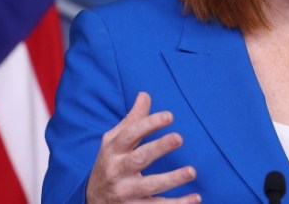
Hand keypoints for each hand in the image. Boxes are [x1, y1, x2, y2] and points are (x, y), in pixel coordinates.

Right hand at [86, 92, 200, 202]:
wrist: (92, 201)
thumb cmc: (109, 164)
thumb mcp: (114, 141)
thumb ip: (132, 120)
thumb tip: (145, 94)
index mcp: (113, 150)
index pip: (130, 134)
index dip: (148, 124)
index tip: (169, 116)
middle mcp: (117, 171)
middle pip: (139, 159)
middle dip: (158, 148)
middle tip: (179, 138)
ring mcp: (125, 192)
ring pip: (149, 186)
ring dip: (172, 179)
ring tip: (192, 171)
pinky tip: (196, 198)